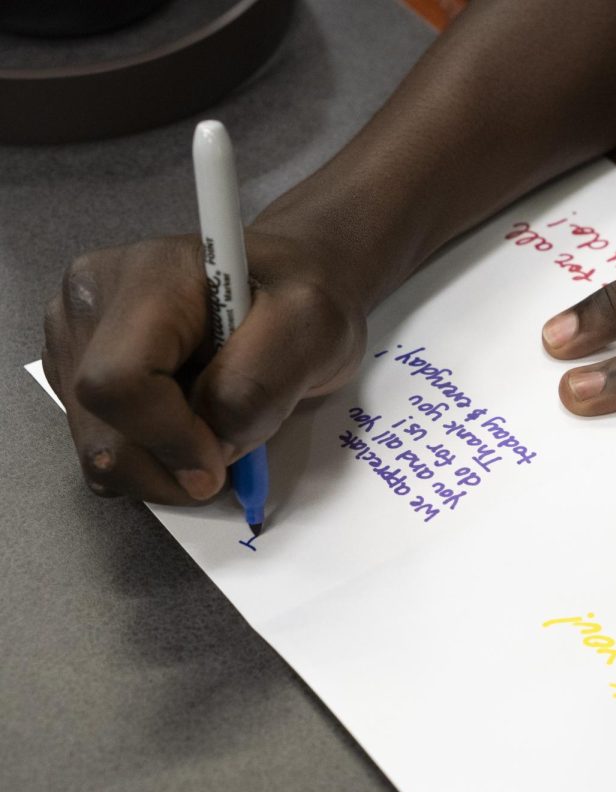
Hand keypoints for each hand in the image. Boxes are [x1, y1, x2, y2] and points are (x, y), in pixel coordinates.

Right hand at [43, 230, 365, 503]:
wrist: (291, 282)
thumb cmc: (309, 292)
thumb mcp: (312, 327)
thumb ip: (257, 388)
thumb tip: (207, 453)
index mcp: (150, 276)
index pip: (121, 382)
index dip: (170, 439)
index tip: (224, 458)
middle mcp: (94, 299)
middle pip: (99, 423)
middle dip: (169, 465)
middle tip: (228, 456)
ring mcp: (77, 333)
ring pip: (94, 446)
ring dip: (162, 465)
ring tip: (214, 428)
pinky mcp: (77, 366)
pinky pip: (99, 445)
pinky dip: (150, 458)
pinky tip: (188, 425)